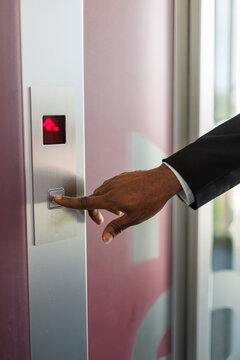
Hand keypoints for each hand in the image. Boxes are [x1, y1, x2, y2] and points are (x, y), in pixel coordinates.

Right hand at [54, 164, 181, 243]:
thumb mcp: (134, 219)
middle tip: (101, 222)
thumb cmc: (150, 200)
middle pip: (91, 199)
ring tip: (117, 212)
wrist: (162, 181)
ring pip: (100, 192)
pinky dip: (110, 195)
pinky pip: (109, 186)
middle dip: (92, 211)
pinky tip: (122, 201)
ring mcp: (115, 181)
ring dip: (102, 203)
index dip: (68, 202)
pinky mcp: (121, 177)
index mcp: (110, 199)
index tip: (56, 199)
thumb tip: (104, 239)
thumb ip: (116, 228)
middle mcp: (110, 188)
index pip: (84, 202)